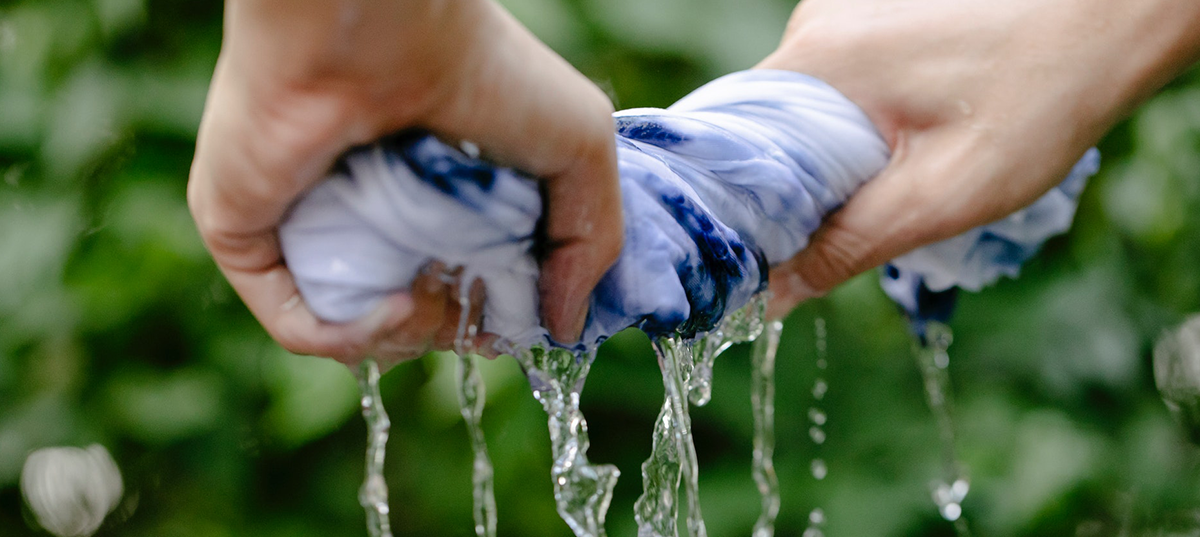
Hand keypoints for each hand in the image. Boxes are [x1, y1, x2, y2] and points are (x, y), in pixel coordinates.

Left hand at [188, 0, 620, 361]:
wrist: (385, 24)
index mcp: (434, 193)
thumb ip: (591, 244)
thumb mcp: (581, 150)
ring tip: (434, 287)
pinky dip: (353, 338)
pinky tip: (396, 305)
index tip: (521, 317)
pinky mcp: (250, 236)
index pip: (460, 286)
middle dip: (456, 328)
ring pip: (354, 329)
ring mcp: (306, 226)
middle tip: (474, 293)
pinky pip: (298, 323)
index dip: (494, 318)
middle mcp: (369, 212)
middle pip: (412, 318)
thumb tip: (564, 331)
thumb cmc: (485, 71)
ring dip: (412, 337)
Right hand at [759, 0, 1199, 316]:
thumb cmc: (1039, 99)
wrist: (1108, 16)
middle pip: (767, 126)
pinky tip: (909, 124)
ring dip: (831, 146)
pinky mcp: (870, 8)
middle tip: (856, 212)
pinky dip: (855, 112)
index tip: (768, 248)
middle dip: (799, 180)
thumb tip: (773, 298)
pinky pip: (835, 75)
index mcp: (816, 63)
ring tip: (897, 164)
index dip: (744, 206)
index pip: (733, 146)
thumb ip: (849, 246)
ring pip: (803, 102)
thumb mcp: (942, 195)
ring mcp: (843, 9)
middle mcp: (815, 25)